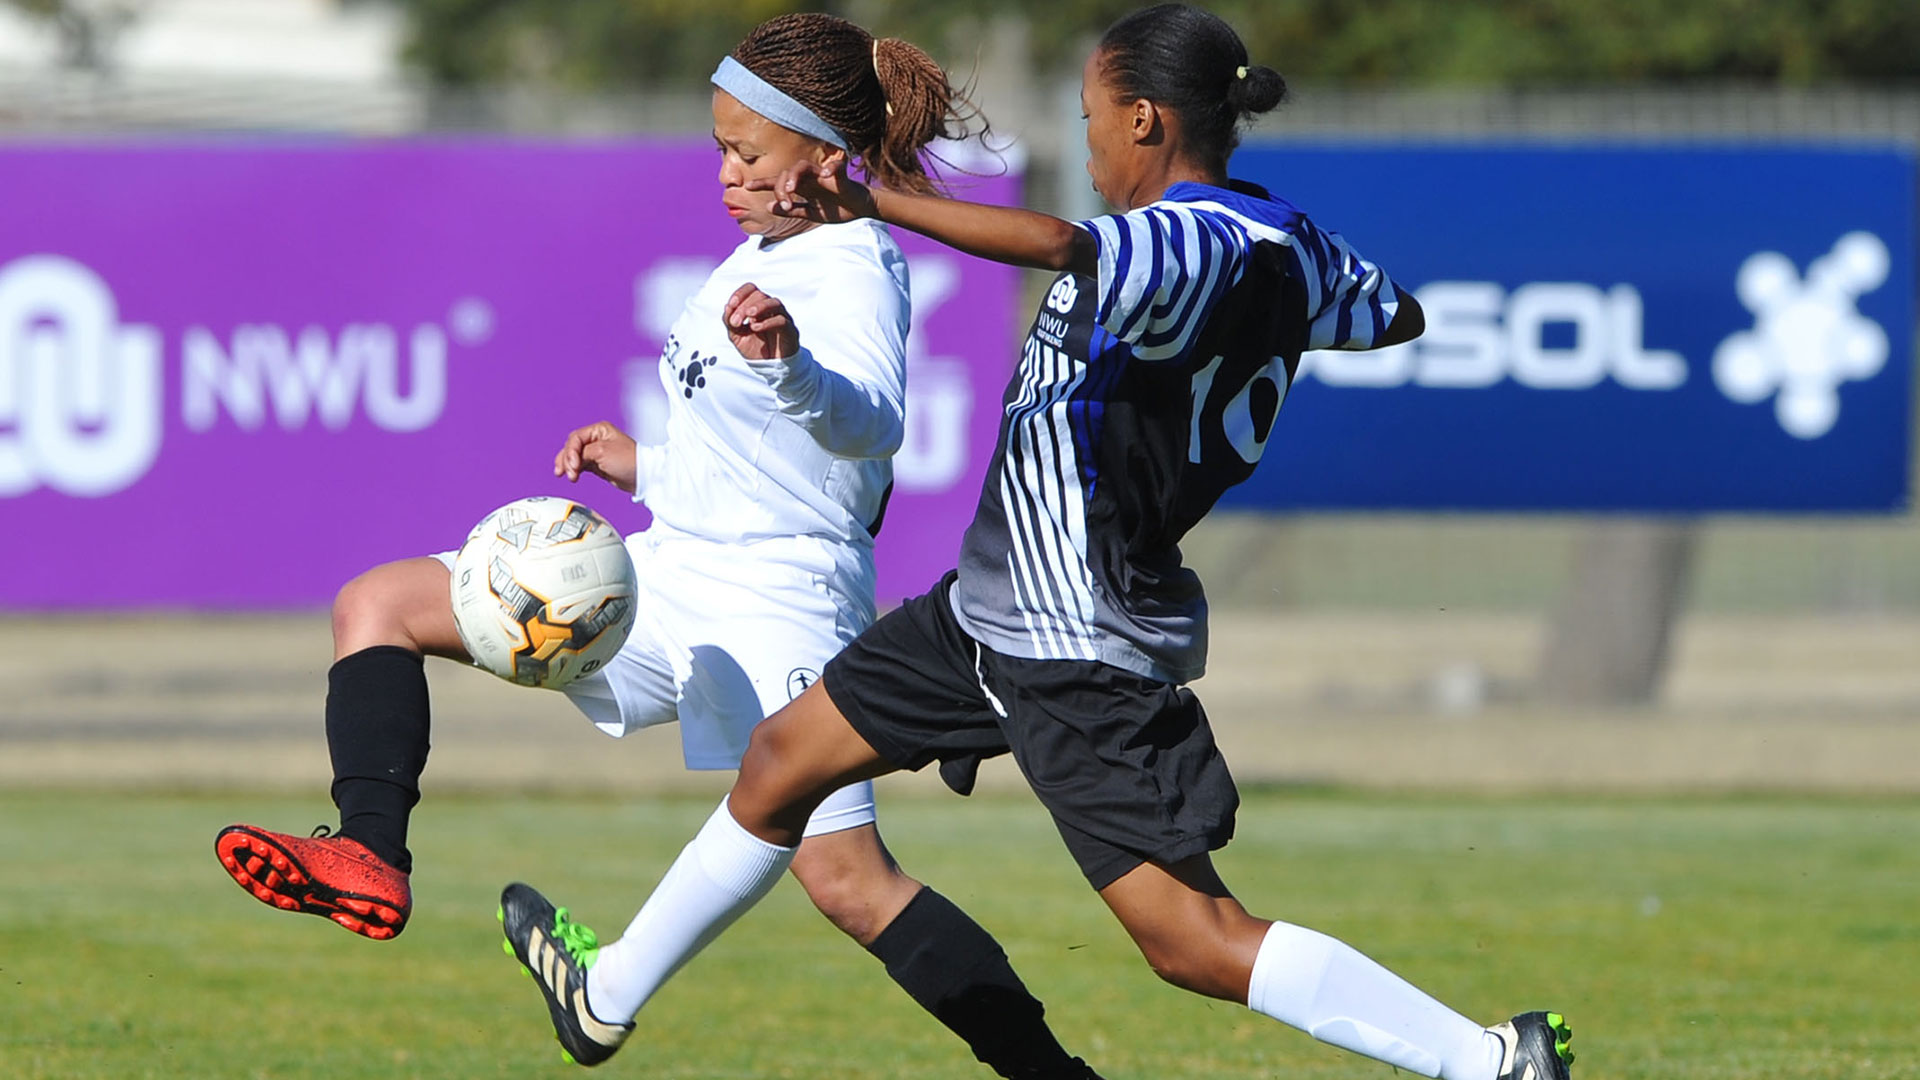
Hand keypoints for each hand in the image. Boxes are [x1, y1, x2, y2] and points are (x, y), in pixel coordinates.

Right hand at [552, 421, 638, 492]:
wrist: (642, 476)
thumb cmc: (628, 461)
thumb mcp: (602, 452)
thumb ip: (583, 453)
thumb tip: (573, 459)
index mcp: (599, 430)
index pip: (576, 438)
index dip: (570, 452)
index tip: (573, 465)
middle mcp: (596, 438)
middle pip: (572, 447)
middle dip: (567, 460)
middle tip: (567, 473)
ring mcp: (596, 451)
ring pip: (574, 456)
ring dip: (568, 466)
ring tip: (568, 476)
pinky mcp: (597, 463)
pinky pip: (580, 465)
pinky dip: (574, 470)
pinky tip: (571, 476)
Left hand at [723, 283, 799, 360]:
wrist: (769, 367)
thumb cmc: (755, 349)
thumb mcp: (736, 336)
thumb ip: (730, 322)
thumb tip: (727, 307)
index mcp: (757, 306)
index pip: (751, 289)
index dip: (740, 293)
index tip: (731, 305)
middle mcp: (771, 309)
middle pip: (760, 295)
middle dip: (744, 307)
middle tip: (735, 322)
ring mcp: (782, 318)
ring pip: (774, 303)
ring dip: (759, 307)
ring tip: (749, 316)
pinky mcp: (790, 331)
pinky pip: (781, 320)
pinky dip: (767, 322)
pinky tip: (756, 328)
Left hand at [746, 161, 877, 223]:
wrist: (861, 209)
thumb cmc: (836, 209)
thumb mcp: (810, 213)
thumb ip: (791, 210)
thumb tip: (768, 206)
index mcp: (802, 188)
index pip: (779, 183)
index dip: (763, 183)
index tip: (748, 187)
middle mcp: (809, 179)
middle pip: (787, 174)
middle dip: (780, 187)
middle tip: (785, 203)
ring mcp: (824, 176)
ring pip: (803, 167)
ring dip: (795, 177)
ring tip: (792, 189)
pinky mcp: (841, 175)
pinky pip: (835, 166)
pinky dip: (831, 168)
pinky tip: (826, 175)